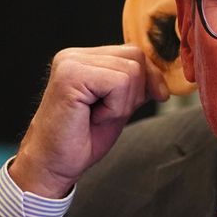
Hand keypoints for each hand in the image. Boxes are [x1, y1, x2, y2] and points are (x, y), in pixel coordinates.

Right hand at [9, 45, 169, 197]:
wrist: (53, 165)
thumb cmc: (82, 139)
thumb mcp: (120, 105)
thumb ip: (137, 85)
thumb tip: (162, 78)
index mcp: (84, 58)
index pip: (134, 52)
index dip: (149, 78)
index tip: (152, 98)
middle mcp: (74, 56)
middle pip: (136, 57)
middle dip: (136, 91)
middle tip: (107, 113)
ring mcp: (70, 63)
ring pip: (131, 71)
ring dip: (123, 103)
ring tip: (98, 115)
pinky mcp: (71, 76)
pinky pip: (119, 83)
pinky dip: (115, 107)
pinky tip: (93, 117)